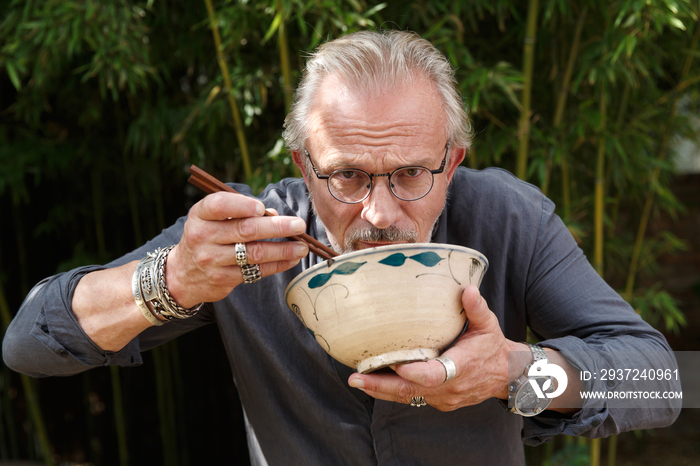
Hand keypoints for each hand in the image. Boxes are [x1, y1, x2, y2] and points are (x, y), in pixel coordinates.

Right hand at [164, 192, 308, 307]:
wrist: (182, 274)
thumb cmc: (206, 237)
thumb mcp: (211, 219)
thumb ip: (239, 212)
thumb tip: (274, 214)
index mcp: (200, 215)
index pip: (219, 205)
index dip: (242, 205)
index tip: (262, 207)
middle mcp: (203, 236)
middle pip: (245, 230)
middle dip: (277, 227)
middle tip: (299, 225)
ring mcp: (212, 260)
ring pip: (254, 253)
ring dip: (283, 250)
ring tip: (302, 247)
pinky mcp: (223, 279)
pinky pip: (256, 271)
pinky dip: (277, 265)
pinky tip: (291, 259)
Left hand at [348, 285, 518, 410]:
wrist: (505, 376)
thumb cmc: (492, 346)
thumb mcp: (488, 325)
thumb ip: (476, 308)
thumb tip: (468, 290)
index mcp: (462, 366)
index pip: (436, 374)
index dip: (415, 372)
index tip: (395, 365)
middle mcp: (450, 387)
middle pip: (412, 390)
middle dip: (382, 386)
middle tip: (357, 378)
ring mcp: (442, 398)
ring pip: (408, 396)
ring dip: (381, 390)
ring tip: (356, 380)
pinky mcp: (437, 401)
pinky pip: (412, 397)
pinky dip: (392, 390)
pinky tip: (372, 381)